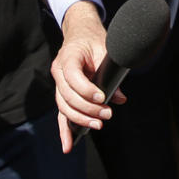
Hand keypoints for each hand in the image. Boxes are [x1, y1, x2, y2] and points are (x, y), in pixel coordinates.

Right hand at [51, 3, 121, 152]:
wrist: (80, 33)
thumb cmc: (92, 40)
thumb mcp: (105, 50)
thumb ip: (111, 74)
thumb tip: (120, 98)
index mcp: (67, 57)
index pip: (72, 77)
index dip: (86, 90)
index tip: (103, 98)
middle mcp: (58, 72)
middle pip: (67, 96)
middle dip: (87, 109)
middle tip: (107, 115)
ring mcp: (58, 84)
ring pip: (64, 107)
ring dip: (80, 119)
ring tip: (98, 126)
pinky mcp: (63, 93)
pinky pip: (62, 113)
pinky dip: (65, 130)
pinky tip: (68, 145)